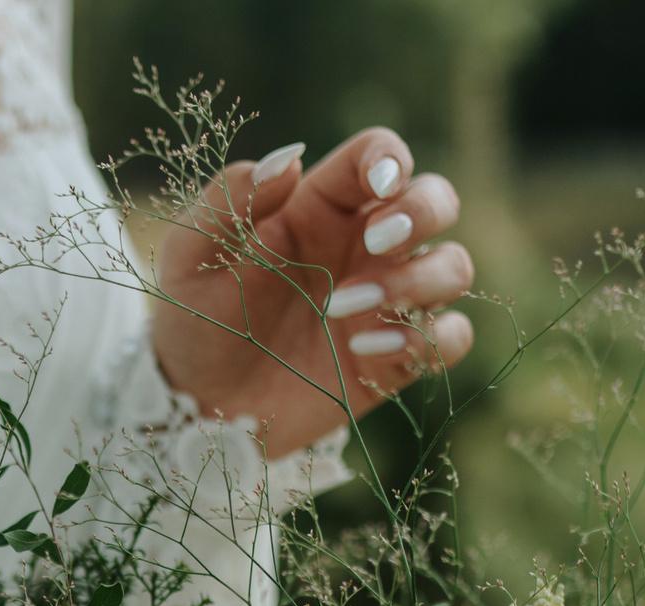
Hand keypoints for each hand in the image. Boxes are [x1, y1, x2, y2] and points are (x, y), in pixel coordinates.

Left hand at [150, 128, 475, 457]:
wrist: (198, 408)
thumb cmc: (195, 324)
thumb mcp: (191, 258)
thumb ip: (229, 201)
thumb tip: (290, 159)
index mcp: (319, 209)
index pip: (379, 157)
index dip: (392, 158)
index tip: (379, 185)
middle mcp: (364, 249)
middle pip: (438, 199)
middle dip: (423, 212)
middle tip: (377, 243)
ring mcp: (386, 303)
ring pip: (453, 266)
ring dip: (418, 281)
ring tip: (346, 310)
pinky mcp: (396, 359)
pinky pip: (450, 337)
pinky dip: (427, 339)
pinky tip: (366, 350)